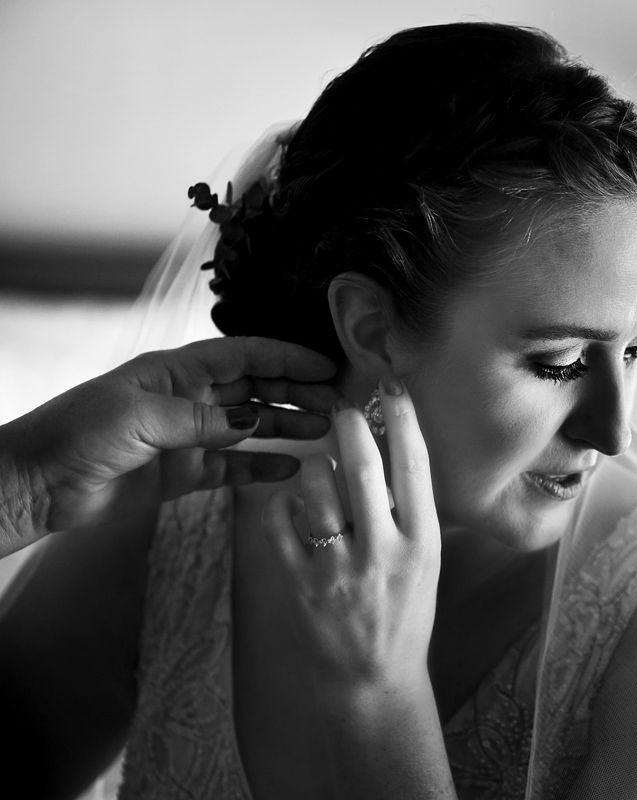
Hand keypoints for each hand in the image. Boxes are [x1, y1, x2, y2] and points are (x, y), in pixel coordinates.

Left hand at [8, 336, 337, 535]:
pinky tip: (292, 469)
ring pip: (250, 426)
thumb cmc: (78, 433)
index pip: (245, 356)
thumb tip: (254, 423)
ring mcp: (188, 436)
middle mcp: (188, 398)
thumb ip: (202, 420)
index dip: (287, 357)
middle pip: (255, 388)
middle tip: (337, 402)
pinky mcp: (182, 473)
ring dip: (287, 426)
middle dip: (296, 391)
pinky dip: (262, 468)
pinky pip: (232, 468)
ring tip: (325, 430)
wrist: (36, 484)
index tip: (327, 365)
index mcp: (177, 370)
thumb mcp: (142, 416)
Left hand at [262, 377, 440, 690]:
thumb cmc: (402, 618)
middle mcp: (384, 553)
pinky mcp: (298, 586)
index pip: (415, 467)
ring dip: (312, 467)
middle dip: (350, 428)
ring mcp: (339, 570)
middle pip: (363, 468)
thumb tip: (393, 452)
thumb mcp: (424, 567)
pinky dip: (282, 505)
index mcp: (422, 544)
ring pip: (316, 489)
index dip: (403, 420)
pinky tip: (287, 502)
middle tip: (342, 408)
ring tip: (315, 466)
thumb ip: (409, 515)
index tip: (391, 389)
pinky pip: (280, 526)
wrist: (370, 686)